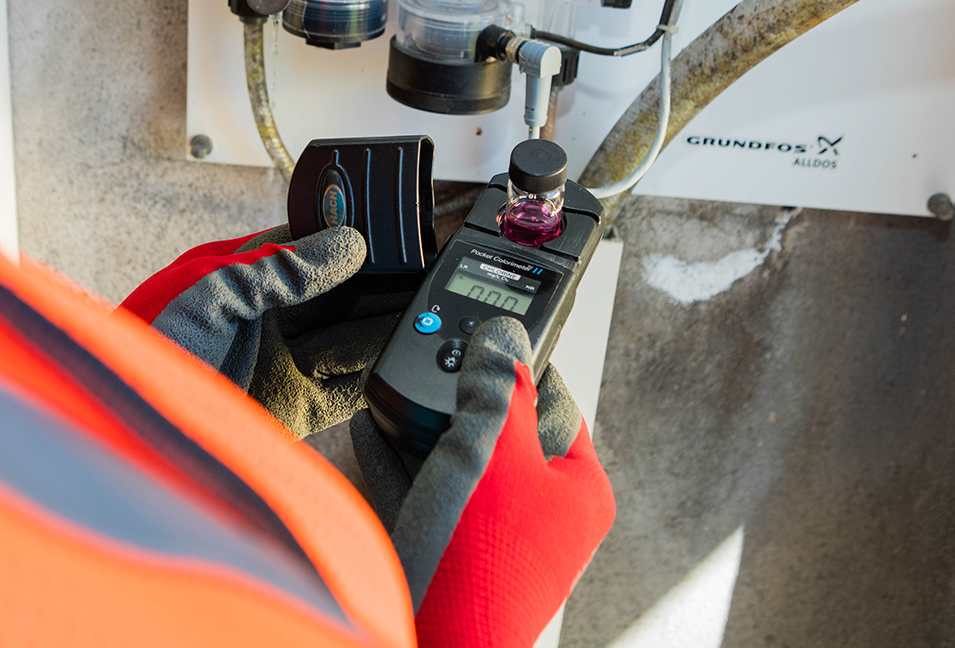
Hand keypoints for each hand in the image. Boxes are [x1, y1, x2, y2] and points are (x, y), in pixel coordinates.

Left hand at [119, 225, 419, 436]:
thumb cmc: (138, 355)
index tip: (389, 226)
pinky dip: (375, 373)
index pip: (306, 245)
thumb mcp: (207, 295)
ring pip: (348, 338)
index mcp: (236, 278)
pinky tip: (400, 356)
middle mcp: (263, 320)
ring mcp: (278, 364)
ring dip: (383, 324)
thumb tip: (342, 244)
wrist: (122, 433)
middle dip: (376, 281)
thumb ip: (277, 269)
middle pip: (336, 293)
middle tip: (421, 269)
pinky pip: (346, 389)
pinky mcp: (292, 410)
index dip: (346, 235)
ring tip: (425, 308)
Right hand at [349, 317, 614, 647]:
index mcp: (580, 489)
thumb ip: (497, 388)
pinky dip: (402, 461)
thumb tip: (502, 337)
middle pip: (504, 435)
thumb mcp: (492, 450)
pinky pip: (429, 493)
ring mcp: (499, 538)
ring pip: (464, 465)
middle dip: (462, 400)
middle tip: (437, 362)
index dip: (519, 368)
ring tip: (401, 393)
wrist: (437, 641)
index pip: (558, 405)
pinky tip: (374, 428)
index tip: (490, 337)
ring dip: (426, 428)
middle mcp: (547, 515)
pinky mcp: (456, 554)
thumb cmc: (481, 559)